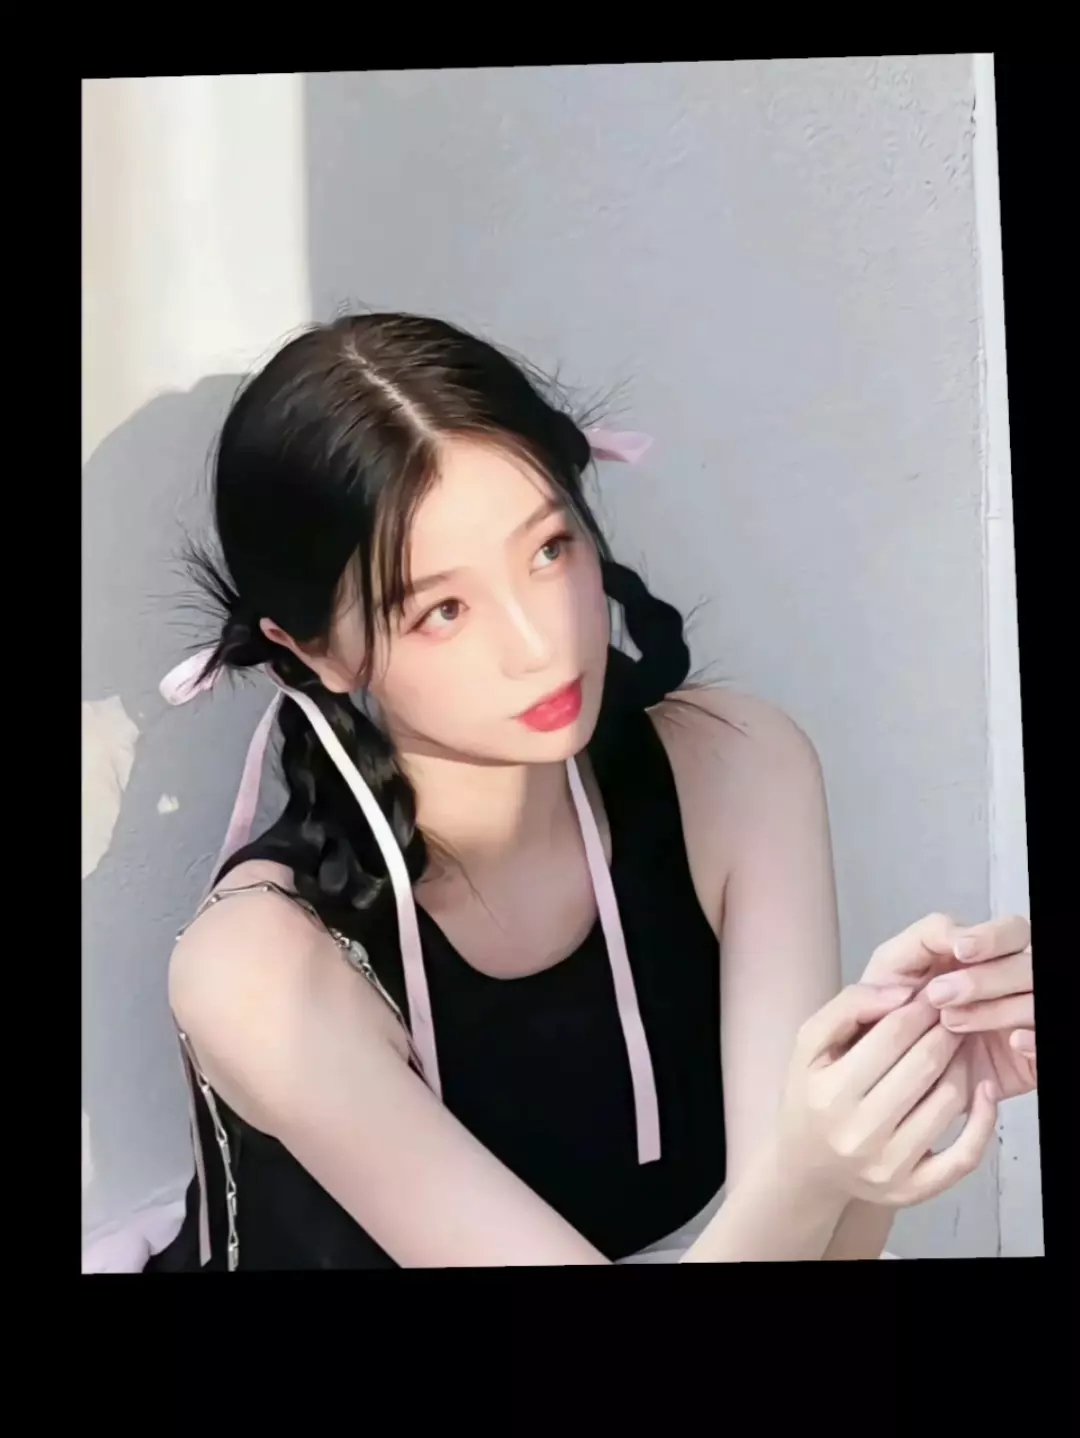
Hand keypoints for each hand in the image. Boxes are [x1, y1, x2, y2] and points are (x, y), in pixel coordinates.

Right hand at [779, 983, 999, 1206]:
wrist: (807, 1167)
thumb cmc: (811, 1096)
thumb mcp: (809, 1045)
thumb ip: (849, 1006)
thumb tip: (903, 992)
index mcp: (829, 1093)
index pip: (891, 1035)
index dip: (919, 1008)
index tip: (930, 996)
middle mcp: (857, 1134)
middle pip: (924, 1065)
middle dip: (945, 1031)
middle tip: (951, 1017)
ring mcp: (888, 1166)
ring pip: (948, 1101)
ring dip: (963, 1064)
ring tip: (957, 1047)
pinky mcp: (913, 1190)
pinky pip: (965, 1155)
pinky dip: (983, 1119)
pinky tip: (983, 1090)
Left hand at [862, 914, 1034, 1100]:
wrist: (883, 1061)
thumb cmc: (891, 1005)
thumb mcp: (896, 963)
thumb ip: (927, 936)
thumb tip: (959, 937)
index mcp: (986, 955)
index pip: (1013, 932)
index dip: (993, 938)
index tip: (962, 950)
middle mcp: (1011, 985)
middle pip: (1027, 967)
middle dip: (984, 979)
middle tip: (939, 995)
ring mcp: (1023, 1021)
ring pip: (1036, 1003)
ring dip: (997, 1010)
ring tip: (950, 1023)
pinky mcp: (1029, 1060)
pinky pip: (1050, 1045)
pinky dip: (1036, 1040)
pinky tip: (1011, 1041)